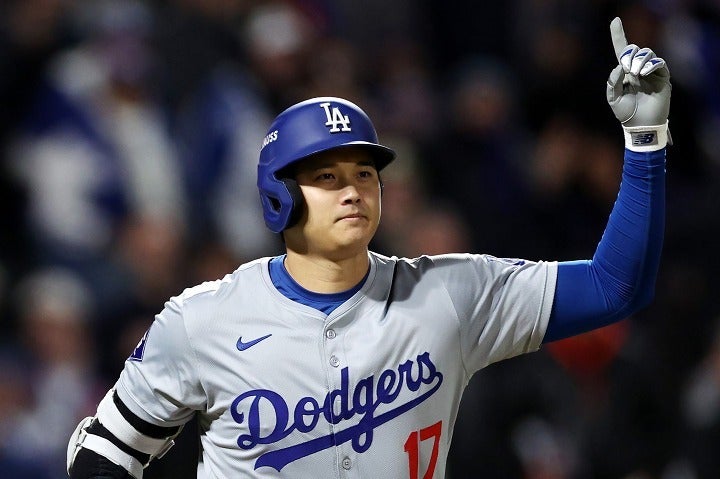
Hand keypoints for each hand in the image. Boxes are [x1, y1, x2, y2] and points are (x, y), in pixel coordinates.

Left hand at [606, 17, 671, 149]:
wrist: (640, 126)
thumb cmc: (626, 114)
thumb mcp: (613, 98)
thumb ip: (613, 82)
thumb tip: (619, 66)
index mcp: (625, 73)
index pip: (622, 51)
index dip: (618, 35)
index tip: (615, 21)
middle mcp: (638, 69)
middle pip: (634, 49)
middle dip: (628, 54)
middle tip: (626, 68)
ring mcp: (651, 72)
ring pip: (647, 53)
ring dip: (639, 60)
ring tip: (635, 73)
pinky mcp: (663, 77)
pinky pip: (659, 63)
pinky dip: (650, 64)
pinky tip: (643, 73)